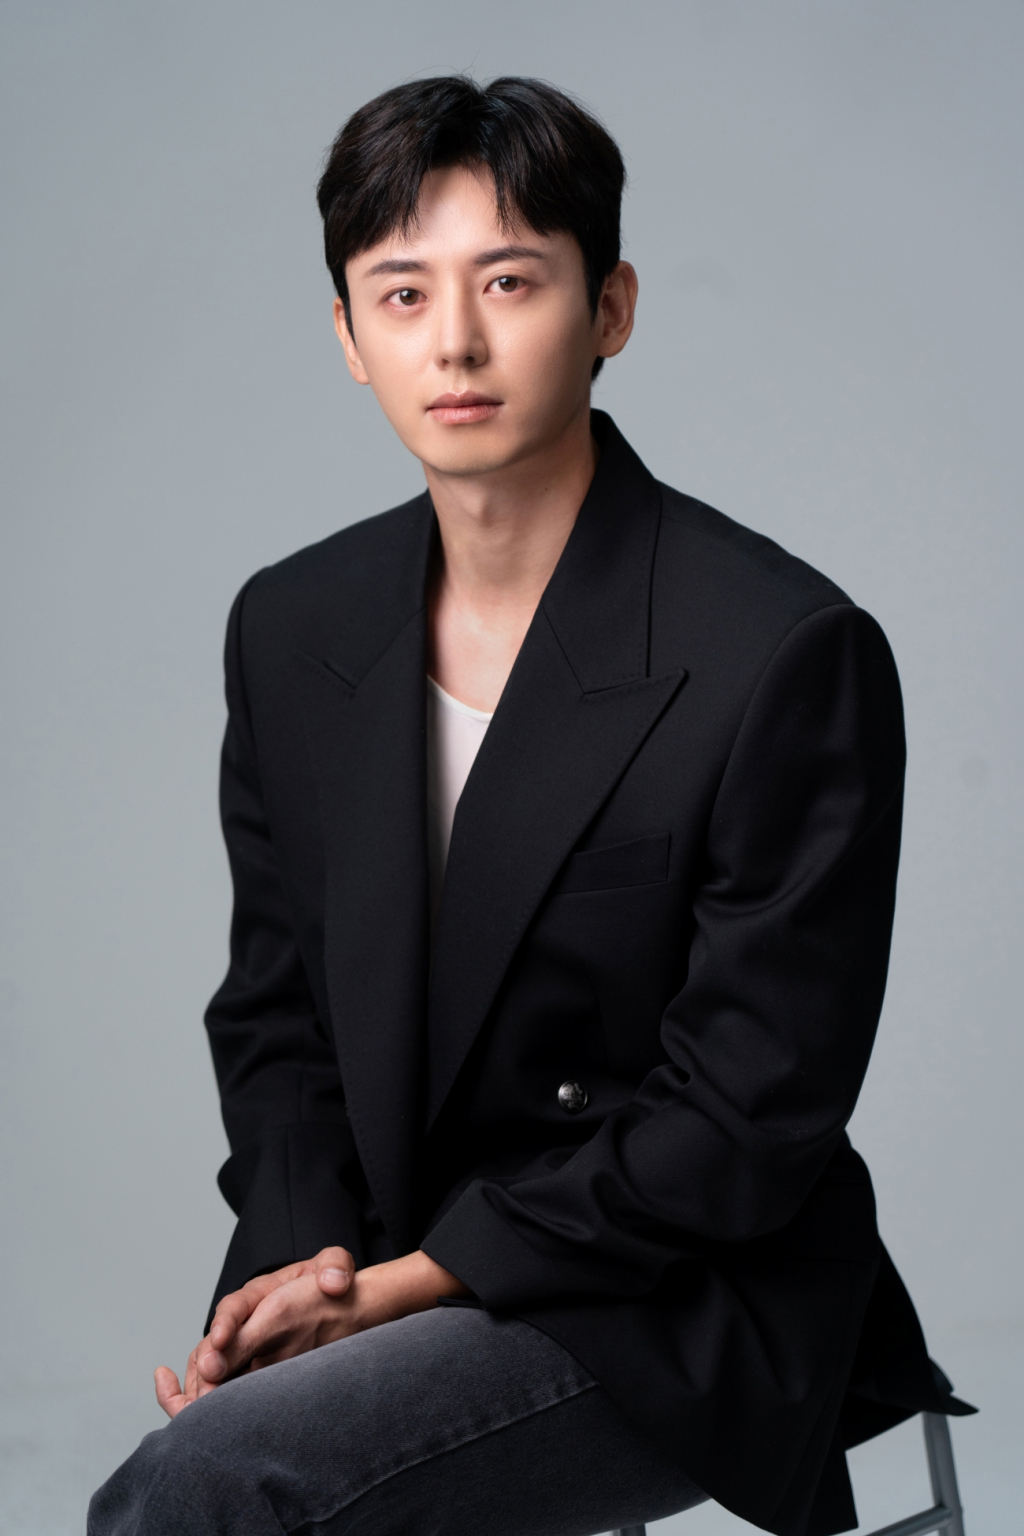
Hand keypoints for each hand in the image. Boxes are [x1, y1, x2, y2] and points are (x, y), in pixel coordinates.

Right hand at [154, 1245, 354, 1418]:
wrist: (339, 1311)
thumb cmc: (331, 1288)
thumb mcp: (333, 1266)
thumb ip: (334, 1265)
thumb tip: (332, 1283)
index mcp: (260, 1294)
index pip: (236, 1306)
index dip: (226, 1322)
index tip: (222, 1339)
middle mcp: (242, 1324)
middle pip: (215, 1342)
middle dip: (209, 1360)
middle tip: (210, 1377)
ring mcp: (241, 1351)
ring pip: (208, 1368)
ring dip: (202, 1386)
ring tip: (201, 1406)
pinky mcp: (246, 1374)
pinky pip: (216, 1387)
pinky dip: (203, 1401)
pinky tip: (200, 1417)